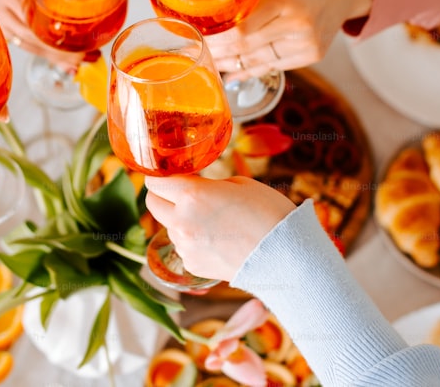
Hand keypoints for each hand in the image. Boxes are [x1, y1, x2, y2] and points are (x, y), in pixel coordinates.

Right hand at [0, 0, 80, 67]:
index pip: (34, 22)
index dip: (58, 38)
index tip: (81, 44)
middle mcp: (0, 7)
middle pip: (33, 39)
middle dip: (63, 52)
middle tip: (88, 55)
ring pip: (32, 47)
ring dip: (59, 58)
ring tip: (84, 60)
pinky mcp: (3, 29)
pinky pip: (28, 47)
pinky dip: (50, 56)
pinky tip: (68, 64)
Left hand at [144, 176, 295, 281]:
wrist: (287, 256)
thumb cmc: (269, 213)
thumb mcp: (240, 184)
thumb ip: (210, 185)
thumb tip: (198, 188)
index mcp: (192, 195)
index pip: (155, 181)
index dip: (161, 175)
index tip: (169, 174)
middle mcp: (182, 221)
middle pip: (153, 203)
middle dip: (163, 195)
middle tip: (181, 192)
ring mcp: (185, 247)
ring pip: (169, 225)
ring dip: (180, 219)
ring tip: (210, 219)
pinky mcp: (192, 266)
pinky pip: (183, 246)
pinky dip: (193, 240)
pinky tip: (217, 238)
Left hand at [206, 0, 372, 79]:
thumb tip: (214, 17)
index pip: (240, 30)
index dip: (216, 40)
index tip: (197, 38)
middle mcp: (298, 24)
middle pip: (247, 48)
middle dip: (219, 53)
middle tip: (197, 53)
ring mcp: (308, 43)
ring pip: (259, 61)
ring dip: (232, 64)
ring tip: (211, 63)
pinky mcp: (313, 55)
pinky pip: (274, 66)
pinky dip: (252, 69)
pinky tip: (233, 72)